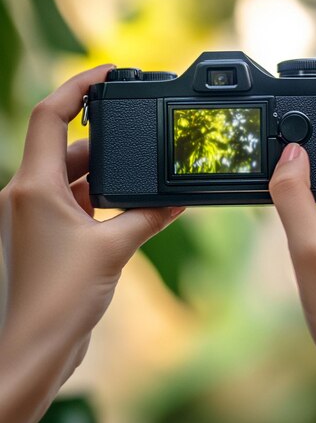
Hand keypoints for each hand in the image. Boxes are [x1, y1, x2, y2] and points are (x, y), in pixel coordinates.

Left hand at [0, 65, 183, 422]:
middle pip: (69, 147)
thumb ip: (148, 217)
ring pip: (75, 178)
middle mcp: (28, 194)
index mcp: (34, 186)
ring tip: (147, 178)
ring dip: (109, 177)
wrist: (35, 351)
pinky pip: (78, 203)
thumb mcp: (113, 247)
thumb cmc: (59, 299)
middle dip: (108, 141)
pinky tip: (135, 208)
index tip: (108, 71)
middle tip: (143, 132)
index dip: (77, 86)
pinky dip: (104, 201)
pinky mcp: (48, 235)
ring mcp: (36, 215)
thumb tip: (179, 201)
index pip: (49, 116)